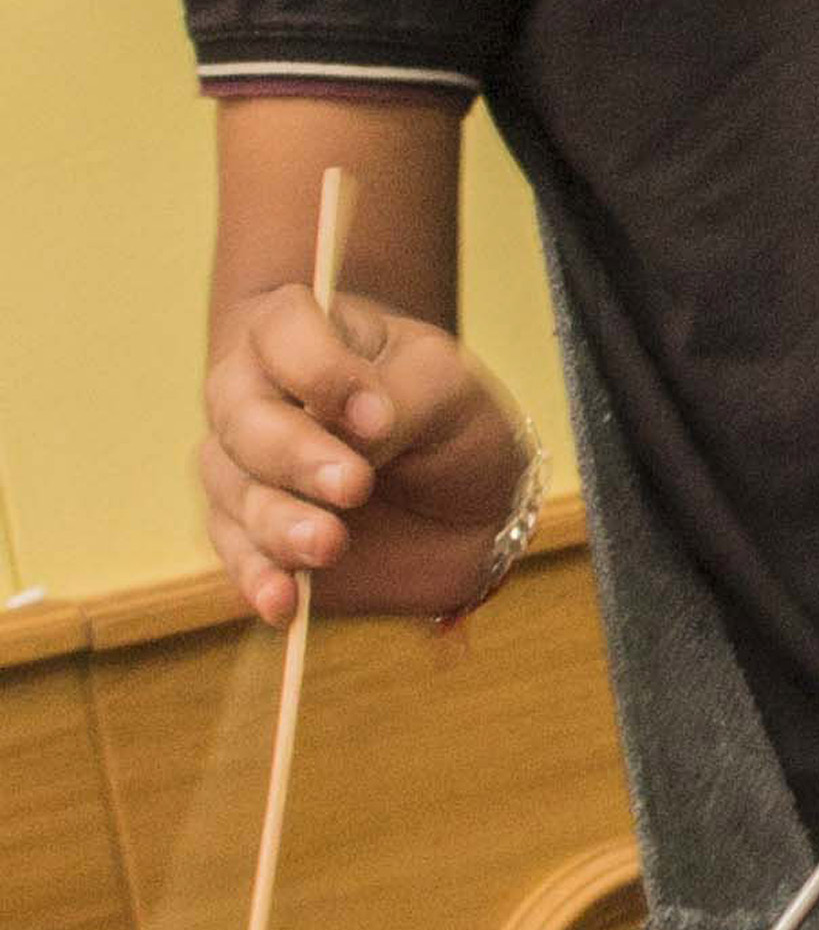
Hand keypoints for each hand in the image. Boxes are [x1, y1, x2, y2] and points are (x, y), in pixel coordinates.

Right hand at [201, 282, 528, 628]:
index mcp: (307, 336)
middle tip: (353, 485)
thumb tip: (355, 427)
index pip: (280, 328)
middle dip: (293, 452)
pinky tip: (282, 601)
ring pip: (233, 488)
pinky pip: (237, 555)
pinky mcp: (253, 538)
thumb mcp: (446, 389)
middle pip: (241, 412)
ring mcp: (247, 469)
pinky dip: (257, 578)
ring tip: (331, 544)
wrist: (474, 509)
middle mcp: (260, 397)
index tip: (375, 414)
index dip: (317, 367)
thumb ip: (397, 398)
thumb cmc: (454, 425)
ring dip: (278, 520)